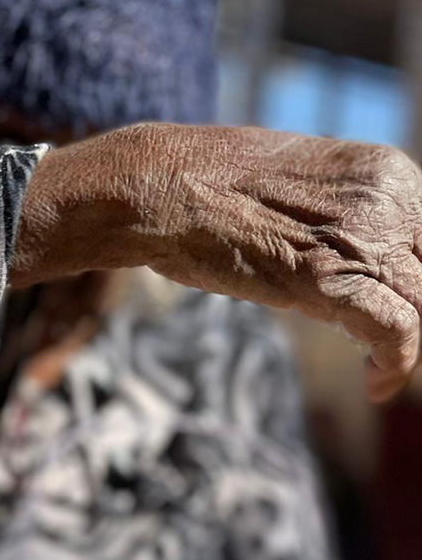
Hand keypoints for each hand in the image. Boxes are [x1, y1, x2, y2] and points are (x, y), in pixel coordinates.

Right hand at [12, 123, 421, 400]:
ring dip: (405, 350)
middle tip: (386, 350)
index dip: (417, 288)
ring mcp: (361, 236)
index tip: (399, 314)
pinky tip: (377, 386)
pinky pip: (396, 330)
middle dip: (414, 315)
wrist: (162, 184)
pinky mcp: (330, 278)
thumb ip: (336, 220)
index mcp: (385, 173)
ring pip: (421, 305)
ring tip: (380, 375)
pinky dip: (395, 365)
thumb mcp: (295, 193)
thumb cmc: (209, 190)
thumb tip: (343, 263)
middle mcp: (387, 198)